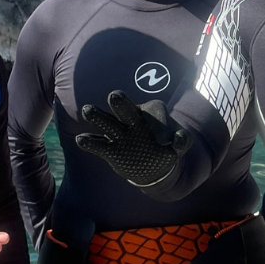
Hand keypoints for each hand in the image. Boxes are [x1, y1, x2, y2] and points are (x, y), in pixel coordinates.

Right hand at [75, 90, 191, 186]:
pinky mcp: (111, 150)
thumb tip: (180, 138)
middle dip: (121, 102)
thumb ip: (183, 141)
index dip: (161, 125)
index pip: (155, 111)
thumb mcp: (180, 146)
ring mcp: (120, 134)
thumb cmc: (167, 149)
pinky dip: (90, 142)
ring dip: (98, 116)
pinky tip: (81, 139)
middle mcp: (133, 119)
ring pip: (107, 122)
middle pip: (126, 107)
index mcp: (151, 113)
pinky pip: (98, 144)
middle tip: (115, 96)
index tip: (167, 144)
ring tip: (87, 110)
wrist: (154, 166)